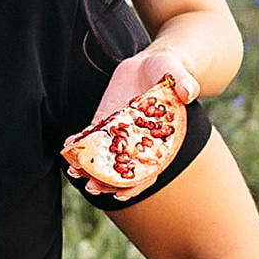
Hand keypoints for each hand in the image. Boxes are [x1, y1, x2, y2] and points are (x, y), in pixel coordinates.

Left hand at [85, 49, 199, 200]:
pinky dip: (79, 143)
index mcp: (160, 142)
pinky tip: (68, 145)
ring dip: (88, 168)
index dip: (136, 185)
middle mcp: (138, 143)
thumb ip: (185, 84)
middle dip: (105, 181)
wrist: (149, 64)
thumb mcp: (179, 74)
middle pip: (122, 171)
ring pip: (103, 158)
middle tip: (90, 186)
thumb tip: (189, 91)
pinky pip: (91, 138)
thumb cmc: (169, 71)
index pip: (149, 171)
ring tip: (74, 171)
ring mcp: (119, 135)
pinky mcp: (105, 123)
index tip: (120, 195)